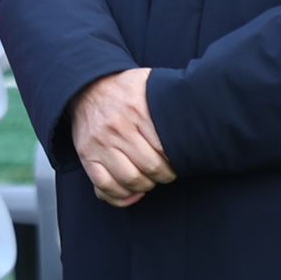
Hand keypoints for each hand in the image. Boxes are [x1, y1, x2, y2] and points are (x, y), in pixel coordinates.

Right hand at [68, 68, 174, 207]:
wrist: (86, 87)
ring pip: (129, 179)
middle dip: (164, 176)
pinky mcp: (86, 155)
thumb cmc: (123, 89)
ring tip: (150, 180)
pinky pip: (103, 186)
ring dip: (145, 186)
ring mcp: (100, 144)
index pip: (164, 148)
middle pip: (150, 167)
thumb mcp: (148, 83)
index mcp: (136, 110)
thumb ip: (168, 96)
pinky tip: (131, 193)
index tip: (179, 161)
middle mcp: (117, 128)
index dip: (176, 161)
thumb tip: (195, 112)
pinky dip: (120, 196)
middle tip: (167, 173)